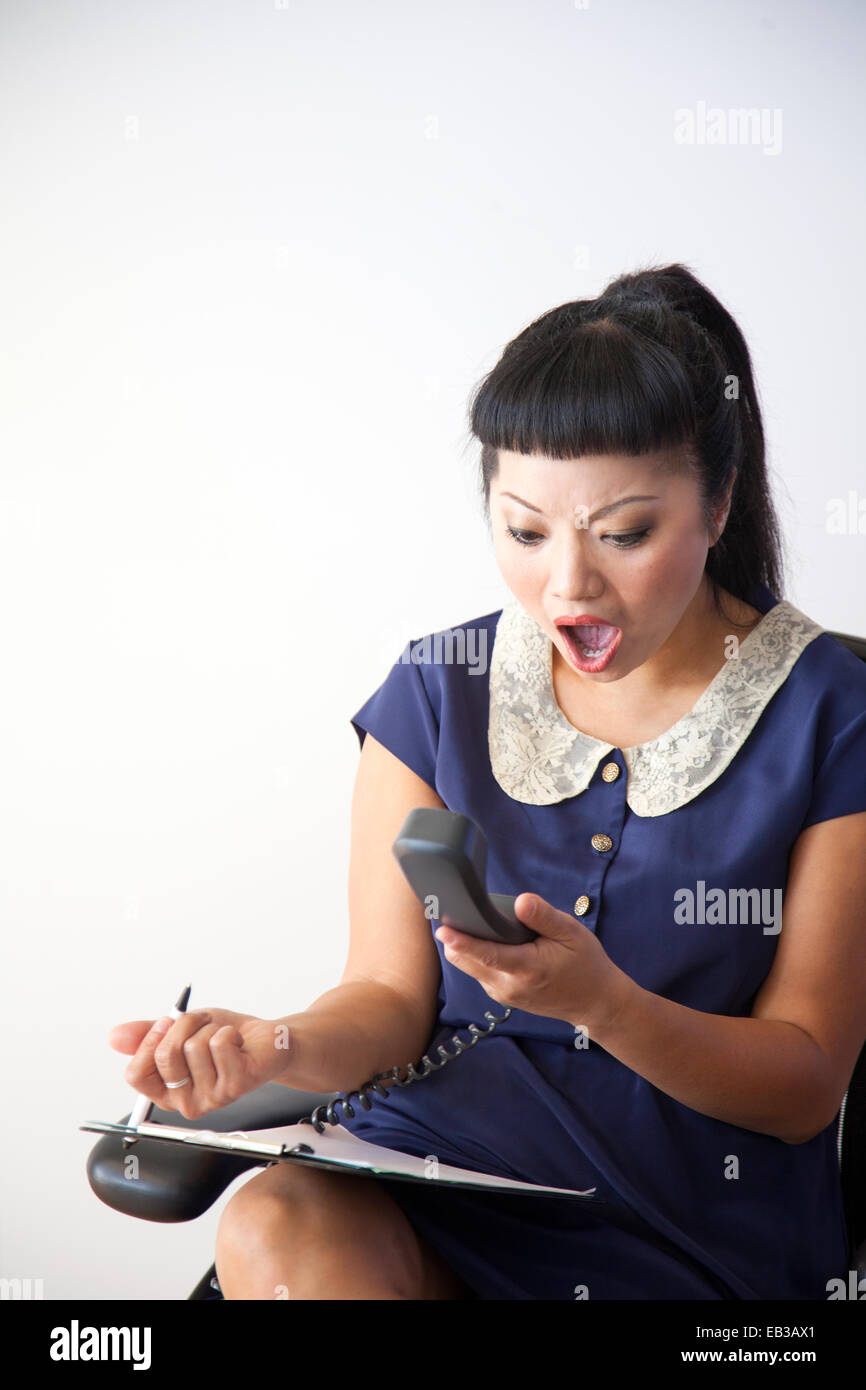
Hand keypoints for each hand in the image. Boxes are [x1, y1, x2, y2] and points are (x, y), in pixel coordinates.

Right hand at [108, 1008, 292, 1120]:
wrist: (265, 1041)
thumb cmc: (222, 1038)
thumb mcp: (179, 1030)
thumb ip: (146, 1035)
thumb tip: (114, 1037)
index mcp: (167, 1091)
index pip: (136, 1074)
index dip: (149, 1041)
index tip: (166, 1024)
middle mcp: (186, 1102)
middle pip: (165, 1056)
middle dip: (184, 1025)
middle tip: (201, 1025)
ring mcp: (211, 1097)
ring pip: (194, 1046)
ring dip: (210, 1026)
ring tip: (222, 1035)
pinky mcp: (235, 1086)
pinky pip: (219, 1044)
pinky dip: (229, 1031)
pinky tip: (238, 1043)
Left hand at [435, 893, 627, 1033]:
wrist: (595, 1002)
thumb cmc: (585, 964)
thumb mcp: (571, 934)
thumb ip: (544, 917)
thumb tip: (521, 901)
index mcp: (526, 969)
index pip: (486, 954)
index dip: (462, 940)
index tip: (442, 928)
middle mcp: (509, 986)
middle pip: (466, 961)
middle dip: (455, 937)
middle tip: (450, 908)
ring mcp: (503, 994)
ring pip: (469, 967)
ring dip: (466, 946)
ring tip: (472, 920)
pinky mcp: (502, 996)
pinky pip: (479, 972)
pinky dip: (476, 955)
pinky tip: (489, 939)